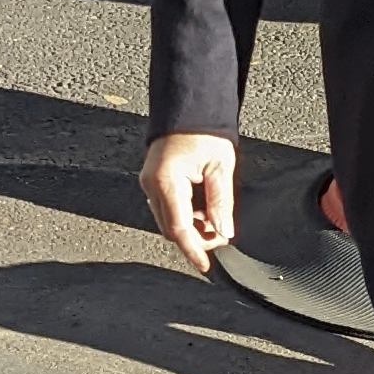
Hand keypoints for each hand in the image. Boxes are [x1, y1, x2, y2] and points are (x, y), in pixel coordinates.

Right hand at [138, 131, 237, 273]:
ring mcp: (149, 183)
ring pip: (168, 221)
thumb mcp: (220, 165)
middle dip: (196, 238)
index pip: (179, 228)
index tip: (206, 266)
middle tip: (222, 235)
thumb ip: (221, 201)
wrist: (187, 107)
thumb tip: (224, 231)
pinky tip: (203, 209)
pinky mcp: (153, 181)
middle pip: (171, 228)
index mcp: (166, 181)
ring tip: (215, 218)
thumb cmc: (203, 130)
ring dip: (191, 227)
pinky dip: (185, 216)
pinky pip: (166, 209)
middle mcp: (152, 185)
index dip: (194, 250)